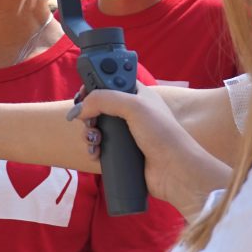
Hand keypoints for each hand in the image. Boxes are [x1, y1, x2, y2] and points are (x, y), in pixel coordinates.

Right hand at [71, 85, 230, 216]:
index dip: (94, 84)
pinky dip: (92, 148)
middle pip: (97, 105)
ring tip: (94, 140)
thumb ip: (103, 99)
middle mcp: (130, 111)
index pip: (109, 80)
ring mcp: (125, 132)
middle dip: (87, 112)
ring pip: (95, 127)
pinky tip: (95, 152)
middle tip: (89, 120)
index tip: (82, 93)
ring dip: (88, 133)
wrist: (174, 171)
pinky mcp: (120, 151)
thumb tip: (78, 109)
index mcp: (136, 94)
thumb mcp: (134, 107)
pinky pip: (98, 146)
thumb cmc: (162, 134)